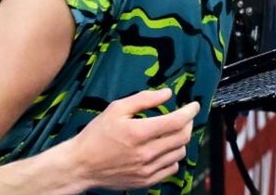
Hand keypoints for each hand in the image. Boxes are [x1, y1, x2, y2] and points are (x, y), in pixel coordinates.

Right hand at [62, 88, 197, 191]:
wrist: (82, 164)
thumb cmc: (96, 134)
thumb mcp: (115, 109)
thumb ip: (143, 99)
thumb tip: (167, 93)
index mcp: (138, 132)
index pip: (176, 121)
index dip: (190, 112)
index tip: (194, 106)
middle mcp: (146, 153)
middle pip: (182, 137)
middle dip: (188, 124)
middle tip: (184, 117)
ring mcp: (148, 169)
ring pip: (179, 153)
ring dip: (180, 140)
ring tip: (171, 133)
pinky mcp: (147, 181)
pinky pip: (171, 169)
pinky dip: (172, 157)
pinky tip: (162, 150)